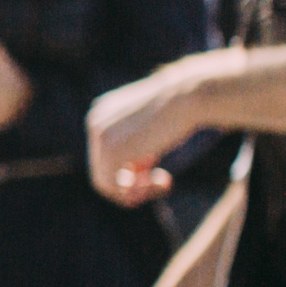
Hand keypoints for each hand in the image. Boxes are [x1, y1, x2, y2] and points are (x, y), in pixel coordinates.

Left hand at [87, 55, 213, 206]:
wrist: (190, 94)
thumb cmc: (180, 108)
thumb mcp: (150, 127)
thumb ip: (134, 146)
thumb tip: (127, 176)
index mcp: (101, 113)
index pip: (102, 154)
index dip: (127, 170)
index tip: (154, 172)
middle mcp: (95, 123)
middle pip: (101, 169)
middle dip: (130, 183)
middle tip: (162, 182)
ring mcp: (100, 137)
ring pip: (105, 183)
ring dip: (136, 191)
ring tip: (164, 183)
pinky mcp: (111, 151)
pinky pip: (114, 187)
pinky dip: (140, 192)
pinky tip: (164, 181)